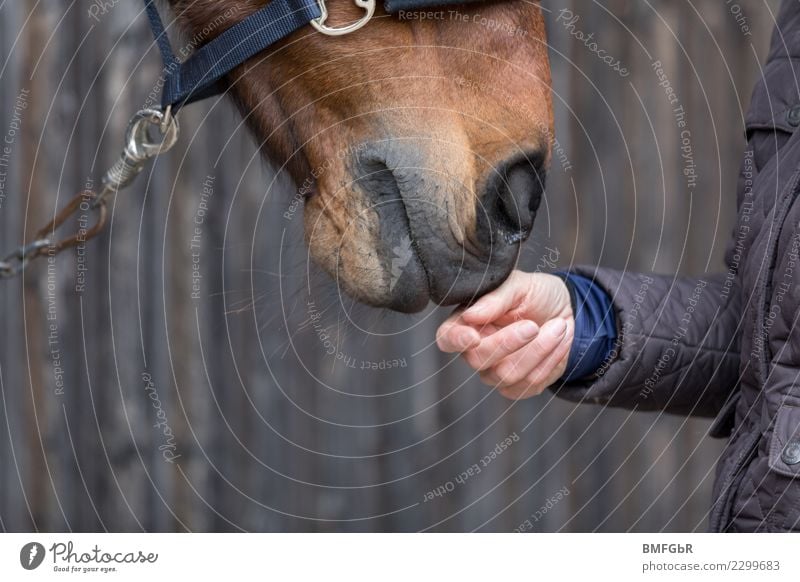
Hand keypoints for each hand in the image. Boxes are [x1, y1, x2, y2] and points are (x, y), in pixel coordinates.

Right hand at [436, 271, 574, 398]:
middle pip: (478, 359)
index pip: (447, 338)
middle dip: (508, 343)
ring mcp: (494, 372)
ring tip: (559, 326)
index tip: (474, 337)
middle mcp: (475, 350)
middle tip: (534, 325)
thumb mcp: (519, 285)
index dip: (456, 340)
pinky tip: (560, 341)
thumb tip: (471, 315)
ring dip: (538, 350)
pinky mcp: (517, 387)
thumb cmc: (536, 294)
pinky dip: (550, 360)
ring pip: (507, 374)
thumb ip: (495, 298)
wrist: (566, 312)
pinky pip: (529, 384)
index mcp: (467, 322)